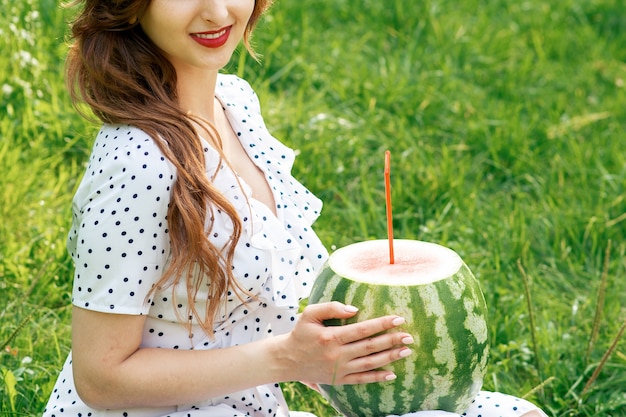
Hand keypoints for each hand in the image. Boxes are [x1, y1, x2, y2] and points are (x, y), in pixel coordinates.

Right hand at [281, 302, 413, 384]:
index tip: (398, 318)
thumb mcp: (310, 314)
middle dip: (391, 340)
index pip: (362, 329)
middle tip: (409, 336)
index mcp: (331, 337)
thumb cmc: (300, 333)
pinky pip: (362, 380)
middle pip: (370, 347)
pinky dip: (377, 378)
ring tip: (405, 351)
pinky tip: (392, 374)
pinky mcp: (339, 380)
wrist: (287, 360)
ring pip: (369, 364)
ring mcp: (339, 369)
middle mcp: (337, 355)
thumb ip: (331, 308)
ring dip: (390, 358)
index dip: (382, 324)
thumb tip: (354, 309)